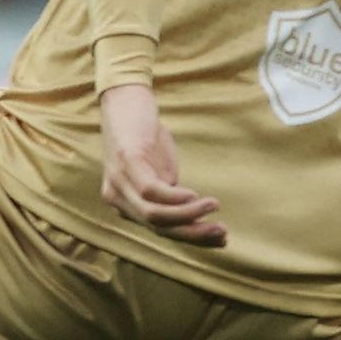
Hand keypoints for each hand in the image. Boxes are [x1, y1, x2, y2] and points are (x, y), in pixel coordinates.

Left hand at [98, 82, 225, 246]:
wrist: (125, 100)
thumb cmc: (145, 137)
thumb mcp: (160, 173)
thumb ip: (171, 196)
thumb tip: (197, 216)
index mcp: (126, 204)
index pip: (161, 231)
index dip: (192, 237)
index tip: (221, 240)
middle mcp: (117, 199)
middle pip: (158, 228)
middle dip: (193, 234)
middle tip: (222, 233)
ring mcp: (119, 182)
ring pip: (154, 215)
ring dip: (188, 215)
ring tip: (213, 206)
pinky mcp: (127, 163)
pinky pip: (152, 192)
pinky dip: (175, 198)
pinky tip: (194, 195)